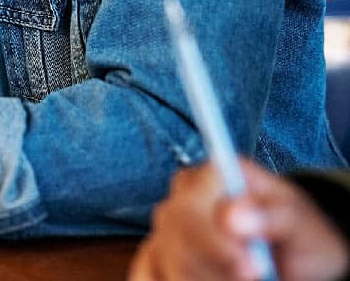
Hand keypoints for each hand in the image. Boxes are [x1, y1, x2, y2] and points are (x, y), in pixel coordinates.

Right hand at [130, 159, 349, 280]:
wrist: (294, 258)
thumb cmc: (297, 235)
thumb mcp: (301, 224)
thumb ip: (274, 216)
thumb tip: (232, 216)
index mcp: (212, 176)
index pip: (191, 207)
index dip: (214, 242)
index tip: (252, 268)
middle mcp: (180, 198)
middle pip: (174, 239)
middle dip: (214, 271)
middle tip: (257, 280)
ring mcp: (166, 230)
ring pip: (163, 262)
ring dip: (201, 280)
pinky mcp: (158, 257)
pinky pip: (146, 273)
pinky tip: (203, 280)